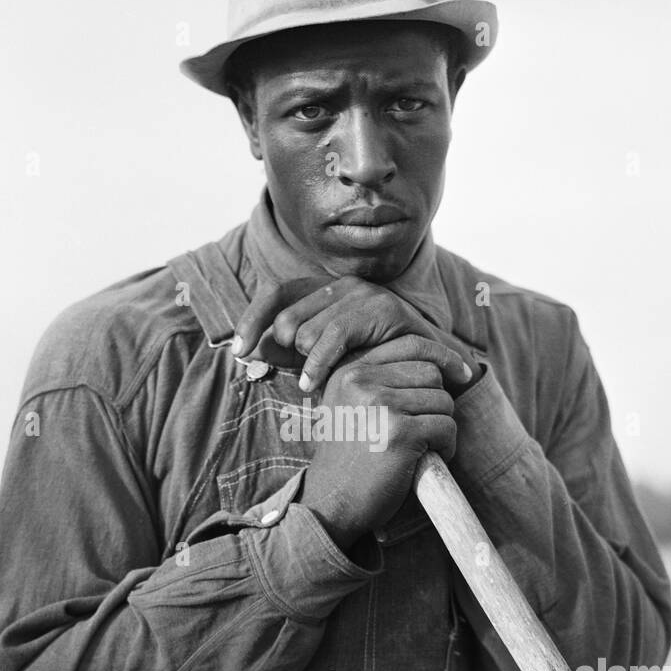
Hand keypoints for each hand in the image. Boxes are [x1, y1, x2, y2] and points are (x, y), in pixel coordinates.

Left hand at [232, 276, 480, 393]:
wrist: (434, 375)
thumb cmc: (378, 369)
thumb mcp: (328, 359)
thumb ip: (291, 352)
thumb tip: (248, 351)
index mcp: (326, 292)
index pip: (275, 294)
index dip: (251, 320)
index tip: (237, 351)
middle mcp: (343, 285)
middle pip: (286, 316)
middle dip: (283, 352)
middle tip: (294, 375)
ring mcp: (365, 294)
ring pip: (307, 328)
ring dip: (306, 362)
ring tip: (313, 385)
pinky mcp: (383, 308)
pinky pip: (335, 335)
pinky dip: (318, 363)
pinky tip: (313, 385)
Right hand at [295, 334, 461, 549]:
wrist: (331, 503)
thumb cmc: (349, 457)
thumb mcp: (350, 406)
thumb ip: (380, 378)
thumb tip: (439, 361)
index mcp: (348, 370)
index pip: (409, 343)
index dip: (442, 356)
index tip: (461, 374)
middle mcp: (361, 381)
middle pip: (431, 372)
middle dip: (438, 401)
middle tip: (426, 430)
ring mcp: (380, 405)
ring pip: (443, 400)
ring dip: (443, 427)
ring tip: (423, 448)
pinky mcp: (400, 433)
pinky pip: (446, 427)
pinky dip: (447, 446)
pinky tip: (427, 460)